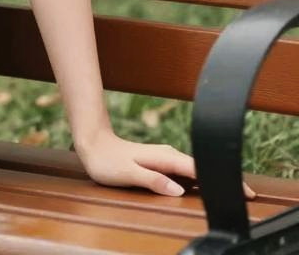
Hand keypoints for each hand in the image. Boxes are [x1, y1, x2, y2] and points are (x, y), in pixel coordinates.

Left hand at [75, 129, 256, 199]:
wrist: (93, 144)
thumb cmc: (107, 161)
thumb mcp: (129, 173)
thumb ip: (153, 181)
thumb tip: (178, 190)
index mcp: (165, 158)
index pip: (200, 169)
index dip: (221, 179)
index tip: (243, 190)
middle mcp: (169, 156)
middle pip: (202, 169)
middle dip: (223, 179)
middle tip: (245, 195)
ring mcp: (165, 159)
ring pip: (195, 170)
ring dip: (212, 179)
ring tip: (230, 192)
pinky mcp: (161, 163)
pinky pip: (186, 172)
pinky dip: (199, 179)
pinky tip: (205, 187)